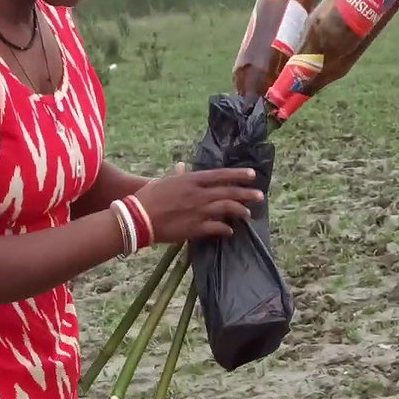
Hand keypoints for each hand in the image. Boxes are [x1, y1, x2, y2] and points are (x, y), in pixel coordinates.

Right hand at [134, 163, 261, 242]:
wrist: (138, 218)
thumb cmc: (148, 197)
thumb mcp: (164, 181)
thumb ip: (178, 176)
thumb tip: (181, 167)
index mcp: (192, 180)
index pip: (221, 175)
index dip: (238, 174)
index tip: (252, 174)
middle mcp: (199, 194)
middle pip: (229, 192)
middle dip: (247, 194)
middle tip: (260, 196)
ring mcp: (199, 211)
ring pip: (227, 210)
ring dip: (240, 212)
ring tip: (248, 214)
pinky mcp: (195, 228)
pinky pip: (217, 228)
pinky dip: (225, 229)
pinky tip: (230, 231)